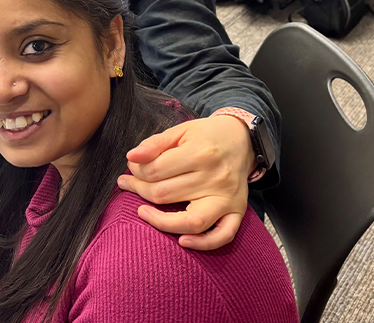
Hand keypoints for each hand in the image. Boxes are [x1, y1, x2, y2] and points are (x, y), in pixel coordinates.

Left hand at [116, 115, 255, 249]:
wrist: (243, 139)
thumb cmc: (208, 135)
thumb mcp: (181, 130)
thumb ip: (154, 143)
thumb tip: (131, 157)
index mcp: (200, 153)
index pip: (155, 170)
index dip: (136, 170)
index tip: (131, 167)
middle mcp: (215, 177)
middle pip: (165, 194)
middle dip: (140, 190)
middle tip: (129, 184)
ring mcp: (227, 197)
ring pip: (190, 220)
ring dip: (161, 222)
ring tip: (142, 213)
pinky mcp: (237, 211)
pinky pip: (222, 235)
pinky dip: (203, 243)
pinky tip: (182, 241)